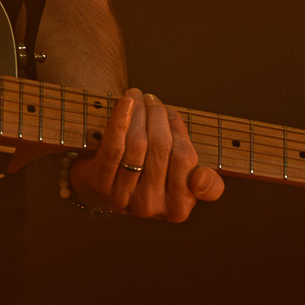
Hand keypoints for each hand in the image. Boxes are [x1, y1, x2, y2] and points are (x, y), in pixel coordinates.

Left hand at [70, 89, 225, 221]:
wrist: (101, 189)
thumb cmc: (147, 179)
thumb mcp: (179, 184)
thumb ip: (205, 184)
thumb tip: (202, 179)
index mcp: (177, 207)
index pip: (185, 159)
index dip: (180, 131)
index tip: (172, 113)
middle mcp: (151, 206)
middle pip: (160, 146)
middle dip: (157, 115)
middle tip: (151, 98)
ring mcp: (123, 197)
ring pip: (137, 143)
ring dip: (139, 112)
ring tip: (137, 96)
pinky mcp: (100, 184)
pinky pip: (114, 147)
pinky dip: (120, 120)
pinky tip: (125, 103)